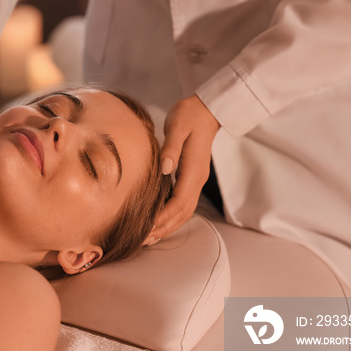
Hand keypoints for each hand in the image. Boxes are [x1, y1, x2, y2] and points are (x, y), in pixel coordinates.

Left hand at [144, 95, 219, 244]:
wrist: (206, 110)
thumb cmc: (189, 115)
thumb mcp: (177, 126)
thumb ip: (171, 147)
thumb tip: (164, 168)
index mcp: (193, 170)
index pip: (179, 202)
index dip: (163, 217)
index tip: (147, 227)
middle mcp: (197, 179)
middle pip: (183, 213)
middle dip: (164, 228)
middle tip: (143, 240)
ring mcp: (196, 180)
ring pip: (185, 211)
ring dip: (169, 226)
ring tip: (150, 238)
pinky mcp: (192, 177)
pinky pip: (183, 203)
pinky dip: (172, 216)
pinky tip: (160, 221)